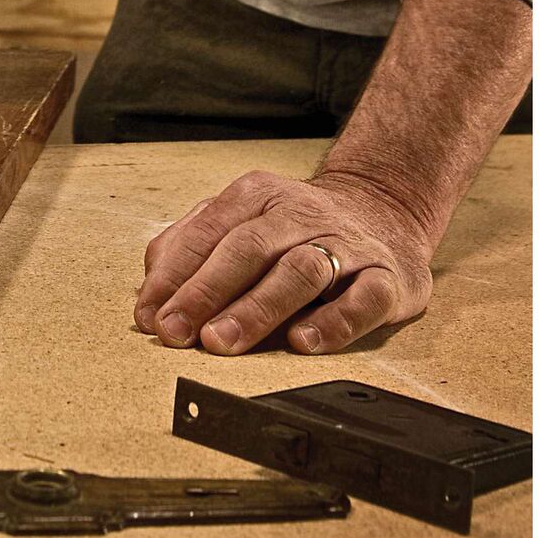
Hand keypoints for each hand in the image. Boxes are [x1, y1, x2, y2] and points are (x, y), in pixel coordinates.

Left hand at [133, 171, 434, 355]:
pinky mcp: (388, 278)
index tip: (150, 317)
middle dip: (207, 293)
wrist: (384, 208)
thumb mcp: (238, 220)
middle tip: (177, 334)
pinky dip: (334, 321)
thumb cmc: (294, 227)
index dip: (175, 277)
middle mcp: (299, 214)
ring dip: (257, 309)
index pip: (207, 234)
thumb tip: (150, 298)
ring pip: (300, 272)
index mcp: (256, 196)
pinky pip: (364, 299)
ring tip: (222, 341)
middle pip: (249, 250)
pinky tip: (303, 341)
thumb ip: (188, 248)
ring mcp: (347, 244)